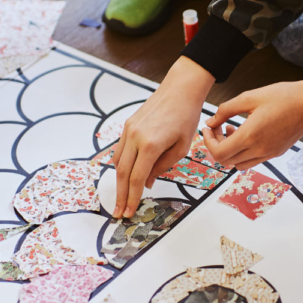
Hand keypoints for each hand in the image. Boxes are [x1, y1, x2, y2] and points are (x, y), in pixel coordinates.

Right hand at [112, 57, 214, 216]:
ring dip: (118, 182)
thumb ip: (162, 167)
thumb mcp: (181, 147)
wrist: (180, 89)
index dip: (131, 198)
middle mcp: (135, 137)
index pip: (136, 178)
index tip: (128, 212)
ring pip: (117, 162)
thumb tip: (145, 183)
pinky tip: (124, 176)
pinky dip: (120, 166)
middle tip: (118, 212)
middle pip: (122, 173)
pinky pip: (119, 150)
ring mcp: (128, 130)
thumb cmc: (186, 117)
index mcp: (151, 144)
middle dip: (120, 195)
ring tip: (121, 198)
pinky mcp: (127, 125)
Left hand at [202, 81, 302, 169]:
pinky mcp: (276, 153)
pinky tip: (246, 133)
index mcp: (250, 136)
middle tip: (217, 127)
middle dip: (216, 145)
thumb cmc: (282, 96)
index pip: (218, 153)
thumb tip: (210, 122)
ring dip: (230, 151)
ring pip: (238, 164)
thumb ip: (225, 110)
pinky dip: (243, 151)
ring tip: (231, 130)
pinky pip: (253, 160)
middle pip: (226, 161)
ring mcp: (268, 153)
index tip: (208, 128)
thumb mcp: (249, 97)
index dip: (208, 142)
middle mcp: (259, 149)